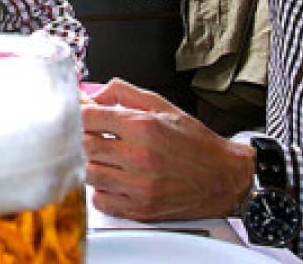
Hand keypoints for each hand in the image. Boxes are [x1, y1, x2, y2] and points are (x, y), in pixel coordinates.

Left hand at [81, 79, 254, 221]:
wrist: (224, 177)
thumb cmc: (195, 142)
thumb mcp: (162, 106)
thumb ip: (124, 93)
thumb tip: (93, 95)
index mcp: (143, 126)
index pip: (87, 117)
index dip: (79, 115)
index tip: (82, 116)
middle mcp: (139, 156)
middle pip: (84, 146)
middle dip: (84, 139)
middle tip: (94, 137)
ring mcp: (139, 186)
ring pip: (89, 174)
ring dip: (92, 165)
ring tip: (106, 159)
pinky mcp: (140, 209)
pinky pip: (101, 201)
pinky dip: (102, 191)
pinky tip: (114, 180)